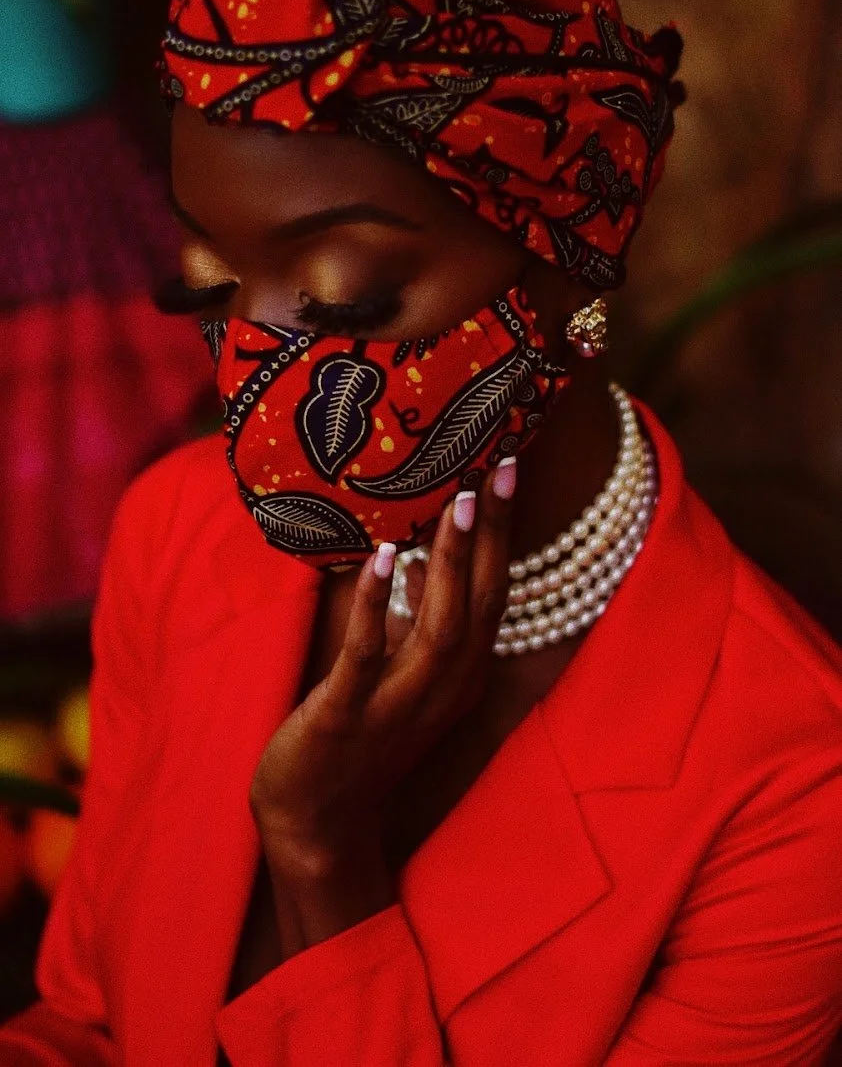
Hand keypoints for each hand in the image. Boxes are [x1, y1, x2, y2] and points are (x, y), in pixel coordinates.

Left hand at [249, 458, 516, 877]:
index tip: (506, 468)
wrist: (319, 826)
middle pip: (479, 600)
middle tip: (496, 465)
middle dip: (489, 532)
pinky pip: (366, 655)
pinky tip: (378, 559)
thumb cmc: (361, 740)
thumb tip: (411, 554)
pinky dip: (375, 605)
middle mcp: (443, 686)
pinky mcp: (346, 716)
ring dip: (448, 562)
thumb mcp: (401, 675)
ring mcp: (398, 704)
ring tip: (455, 501)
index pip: (493, 591)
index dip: (501, 531)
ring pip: (439, 625)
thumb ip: (414, 620)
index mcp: (458, 673)